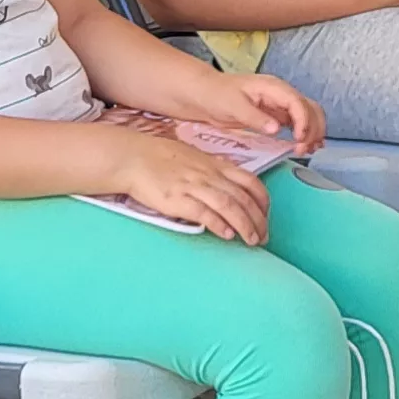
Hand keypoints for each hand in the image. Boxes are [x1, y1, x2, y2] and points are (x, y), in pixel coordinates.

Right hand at [112, 134, 271, 243]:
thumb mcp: (194, 158)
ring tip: (252, 241)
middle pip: (244, 198)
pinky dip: (219, 225)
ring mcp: (194, 186)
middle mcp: (209, 175)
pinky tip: (227, 235)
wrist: (133, 157)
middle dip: (259, 220)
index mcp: (215, 165)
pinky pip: (204, 213)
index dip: (263, 201)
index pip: (250, 182)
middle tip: (264, 236)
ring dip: (245, 226)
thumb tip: (227, 187)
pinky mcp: (178, 199)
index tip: (266, 216)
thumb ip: (213, 172)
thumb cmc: (161, 158)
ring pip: (230, 206)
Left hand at [175, 71, 326, 153]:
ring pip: (308, 116)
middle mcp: (281, 95)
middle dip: (312, 129)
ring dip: (313, 133)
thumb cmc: (216, 95)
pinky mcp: (276, 116)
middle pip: (311, 109)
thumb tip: (277, 129)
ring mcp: (280, 105)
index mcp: (273, 88)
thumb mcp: (233, 106)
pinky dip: (306, 134)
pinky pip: (298, 123)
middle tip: (303, 150)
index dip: (304, 122)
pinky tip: (307, 146)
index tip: (299, 140)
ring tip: (306, 150)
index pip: (298, 103)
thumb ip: (255, 117)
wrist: (204, 93)